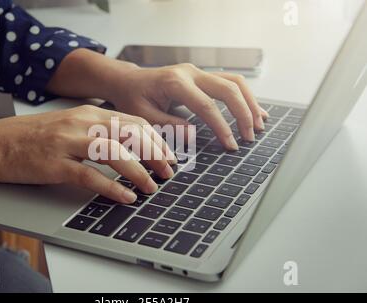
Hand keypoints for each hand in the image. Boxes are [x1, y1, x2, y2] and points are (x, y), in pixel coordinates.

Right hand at [0, 105, 175, 203]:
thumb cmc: (34, 137)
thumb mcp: (70, 125)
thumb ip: (97, 130)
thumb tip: (129, 146)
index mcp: (88, 113)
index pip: (133, 122)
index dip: (155, 139)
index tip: (169, 155)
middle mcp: (80, 123)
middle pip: (129, 134)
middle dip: (155, 153)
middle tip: (168, 172)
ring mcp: (67, 142)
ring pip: (113, 153)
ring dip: (138, 171)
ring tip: (151, 188)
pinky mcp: (54, 164)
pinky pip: (89, 175)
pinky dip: (111, 187)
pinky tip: (125, 197)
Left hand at [110, 64, 268, 149]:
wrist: (128, 81)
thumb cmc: (132, 98)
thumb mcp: (144, 116)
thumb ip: (169, 126)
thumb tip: (194, 137)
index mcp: (175, 83)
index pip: (207, 106)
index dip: (222, 127)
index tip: (231, 146)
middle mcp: (190, 73)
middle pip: (228, 89)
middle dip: (243, 113)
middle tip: (250, 137)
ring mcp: (197, 72)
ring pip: (234, 82)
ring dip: (249, 102)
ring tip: (260, 124)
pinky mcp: (201, 76)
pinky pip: (228, 82)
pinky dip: (243, 96)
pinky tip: (253, 110)